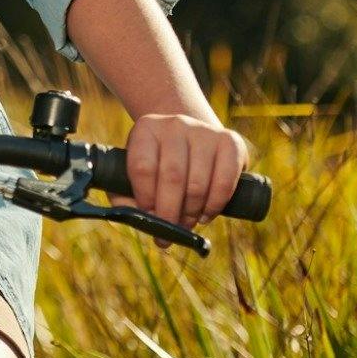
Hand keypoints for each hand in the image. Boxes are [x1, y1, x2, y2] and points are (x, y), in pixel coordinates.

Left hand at [124, 113, 250, 231]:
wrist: (192, 140)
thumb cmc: (158, 163)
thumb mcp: (135, 172)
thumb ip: (126, 195)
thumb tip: (137, 218)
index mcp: (146, 129)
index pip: (142, 167)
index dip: (145, 198)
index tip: (149, 217)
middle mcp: (175, 124)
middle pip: (172, 176)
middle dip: (170, 212)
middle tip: (168, 233)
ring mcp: (204, 131)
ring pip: (198, 183)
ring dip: (191, 212)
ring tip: (186, 223)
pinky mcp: (230, 141)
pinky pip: (225, 181)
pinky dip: (215, 205)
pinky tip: (205, 214)